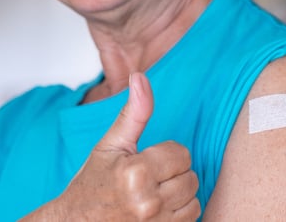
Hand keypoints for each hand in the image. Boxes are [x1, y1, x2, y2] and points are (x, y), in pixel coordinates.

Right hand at [24, 73, 199, 220]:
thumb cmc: (91, 184)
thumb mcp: (109, 145)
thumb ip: (133, 113)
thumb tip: (140, 77)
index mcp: (135, 172)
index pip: (181, 153)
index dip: (166, 154)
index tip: (147, 161)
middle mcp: (147, 202)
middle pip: (190, 177)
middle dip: (173, 174)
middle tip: (149, 178)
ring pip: (193, 199)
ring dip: (179, 195)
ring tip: (154, 194)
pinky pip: (191, 219)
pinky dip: (179, 214)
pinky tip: (159, 210)